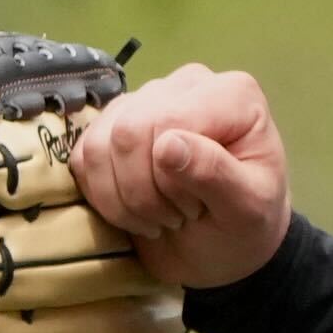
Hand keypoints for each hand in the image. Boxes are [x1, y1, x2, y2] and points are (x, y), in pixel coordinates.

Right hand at [75, 65, 291, 289]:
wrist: (223, 248)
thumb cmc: (246, 224)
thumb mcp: (249, 209)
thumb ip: (216, 174)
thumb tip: (167, 144)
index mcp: (230, 94)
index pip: (170, 122)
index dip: (170, 176)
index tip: (196, 208)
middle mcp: (186, 84)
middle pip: (129, 130)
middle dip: (144, 191)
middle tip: (175, 217)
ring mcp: (145, 100)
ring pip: (100, 143)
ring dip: (121, 198)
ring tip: (157, 217)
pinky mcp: (113, 126)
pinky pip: (84, 155)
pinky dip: (101, 195)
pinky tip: (133, 211)